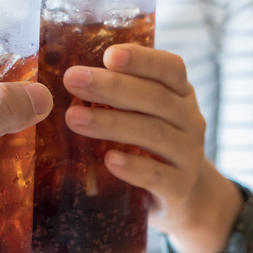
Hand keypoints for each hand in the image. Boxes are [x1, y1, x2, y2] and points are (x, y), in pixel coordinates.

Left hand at [62, 44, 240, 252]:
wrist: (182, 196)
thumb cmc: (150, 145)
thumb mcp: (142, 114)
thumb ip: (117, 93)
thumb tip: (62, 77)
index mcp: (180, 94)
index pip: (169, 68)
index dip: (142, 60)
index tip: (108, 55)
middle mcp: (190, 120)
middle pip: (155, 98)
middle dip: (112, 87)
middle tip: (72, 79)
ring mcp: (188, 155)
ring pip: (154, 133)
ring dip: (112, 123)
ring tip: (74, 118)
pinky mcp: (180, 188)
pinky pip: (157, 176)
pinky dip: (133, 167)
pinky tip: (108, 159)